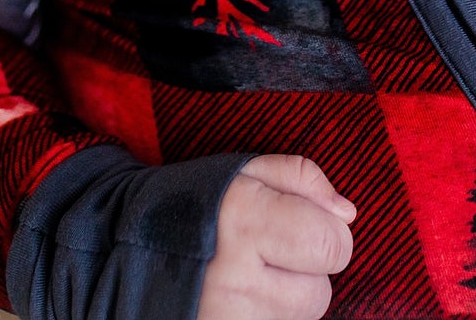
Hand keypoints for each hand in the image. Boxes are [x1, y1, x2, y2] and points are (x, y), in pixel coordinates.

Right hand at [196, 154, 356, 319]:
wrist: (129, 245)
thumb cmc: (198, 202)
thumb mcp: (247, 169)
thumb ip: (304, 179)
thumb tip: (346, 214)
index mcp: (245, 217)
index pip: (332, 244)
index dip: (328, 232)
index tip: (305, 223)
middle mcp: (234, 276)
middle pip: (320, 293)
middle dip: (308, 270)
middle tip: (275, 250)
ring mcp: (226, 317)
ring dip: (289, 298)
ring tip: (255, 273)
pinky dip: (269, 315)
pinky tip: (245, 296)